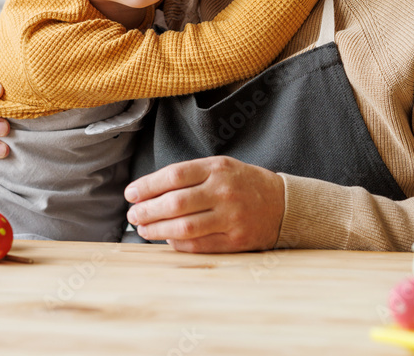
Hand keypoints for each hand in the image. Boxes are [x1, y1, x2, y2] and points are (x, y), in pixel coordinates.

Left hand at [125, 156, 284, 252]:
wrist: (282, 204)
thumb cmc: (242, 184)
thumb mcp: (220, 167)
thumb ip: (189, 176)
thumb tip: (149, 192)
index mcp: (217, 168)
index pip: (174, 175)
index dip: (148, 185)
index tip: (131, 193)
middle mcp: (223, 191)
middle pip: (175, 202)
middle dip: (147, 210)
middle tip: (133, 215)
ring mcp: (231, 217)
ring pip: (184, 227)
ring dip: (157, 230)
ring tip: (143, 229)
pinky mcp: (235, 240)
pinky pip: (198, 245)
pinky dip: (177, 244)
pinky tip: (167, 240)